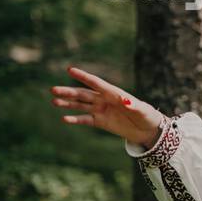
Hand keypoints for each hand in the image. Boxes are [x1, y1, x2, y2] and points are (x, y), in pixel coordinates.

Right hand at [50, 66, 165, 147]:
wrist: (148, 130)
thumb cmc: (147, 116)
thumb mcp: (142, 110)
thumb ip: (133, 105)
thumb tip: (126, 101)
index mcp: (114, 93)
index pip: (96, 83)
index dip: (83, 77)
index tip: (70, 70)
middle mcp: (105, 100)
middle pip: (83, 94)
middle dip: (68, 92)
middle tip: (53, 90)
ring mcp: (101, 111)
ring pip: (81, 105)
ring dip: (67, 103)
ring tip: (54, 101)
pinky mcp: (100, 122)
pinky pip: (85, 120)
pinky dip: (75, 119)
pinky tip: (64, 119)